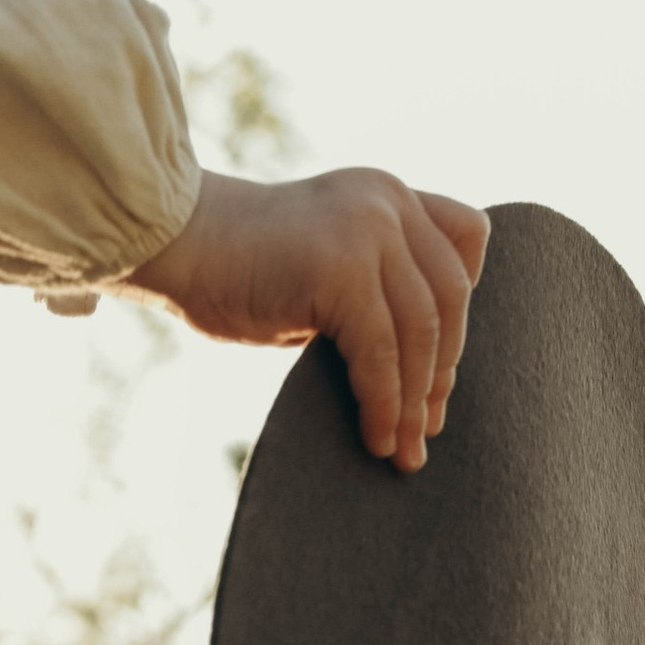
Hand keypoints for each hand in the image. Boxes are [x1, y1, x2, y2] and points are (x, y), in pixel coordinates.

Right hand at [137, 168, 488, 472]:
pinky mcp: (343, 267)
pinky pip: (380, 351)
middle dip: (441, 370)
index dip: (464, 302)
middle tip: (428, 427)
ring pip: (420, 330)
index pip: (467, 238)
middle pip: (449, 296)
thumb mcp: (322, 262)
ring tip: (405, 451)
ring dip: (414, 400)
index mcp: (387, 193)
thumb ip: (371, 285)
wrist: (176, 246)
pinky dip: (383, 403)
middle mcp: (387, 202)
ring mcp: (368, 229)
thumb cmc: (235, 270)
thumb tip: (417, 370)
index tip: (439, 359)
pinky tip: (378, 438)